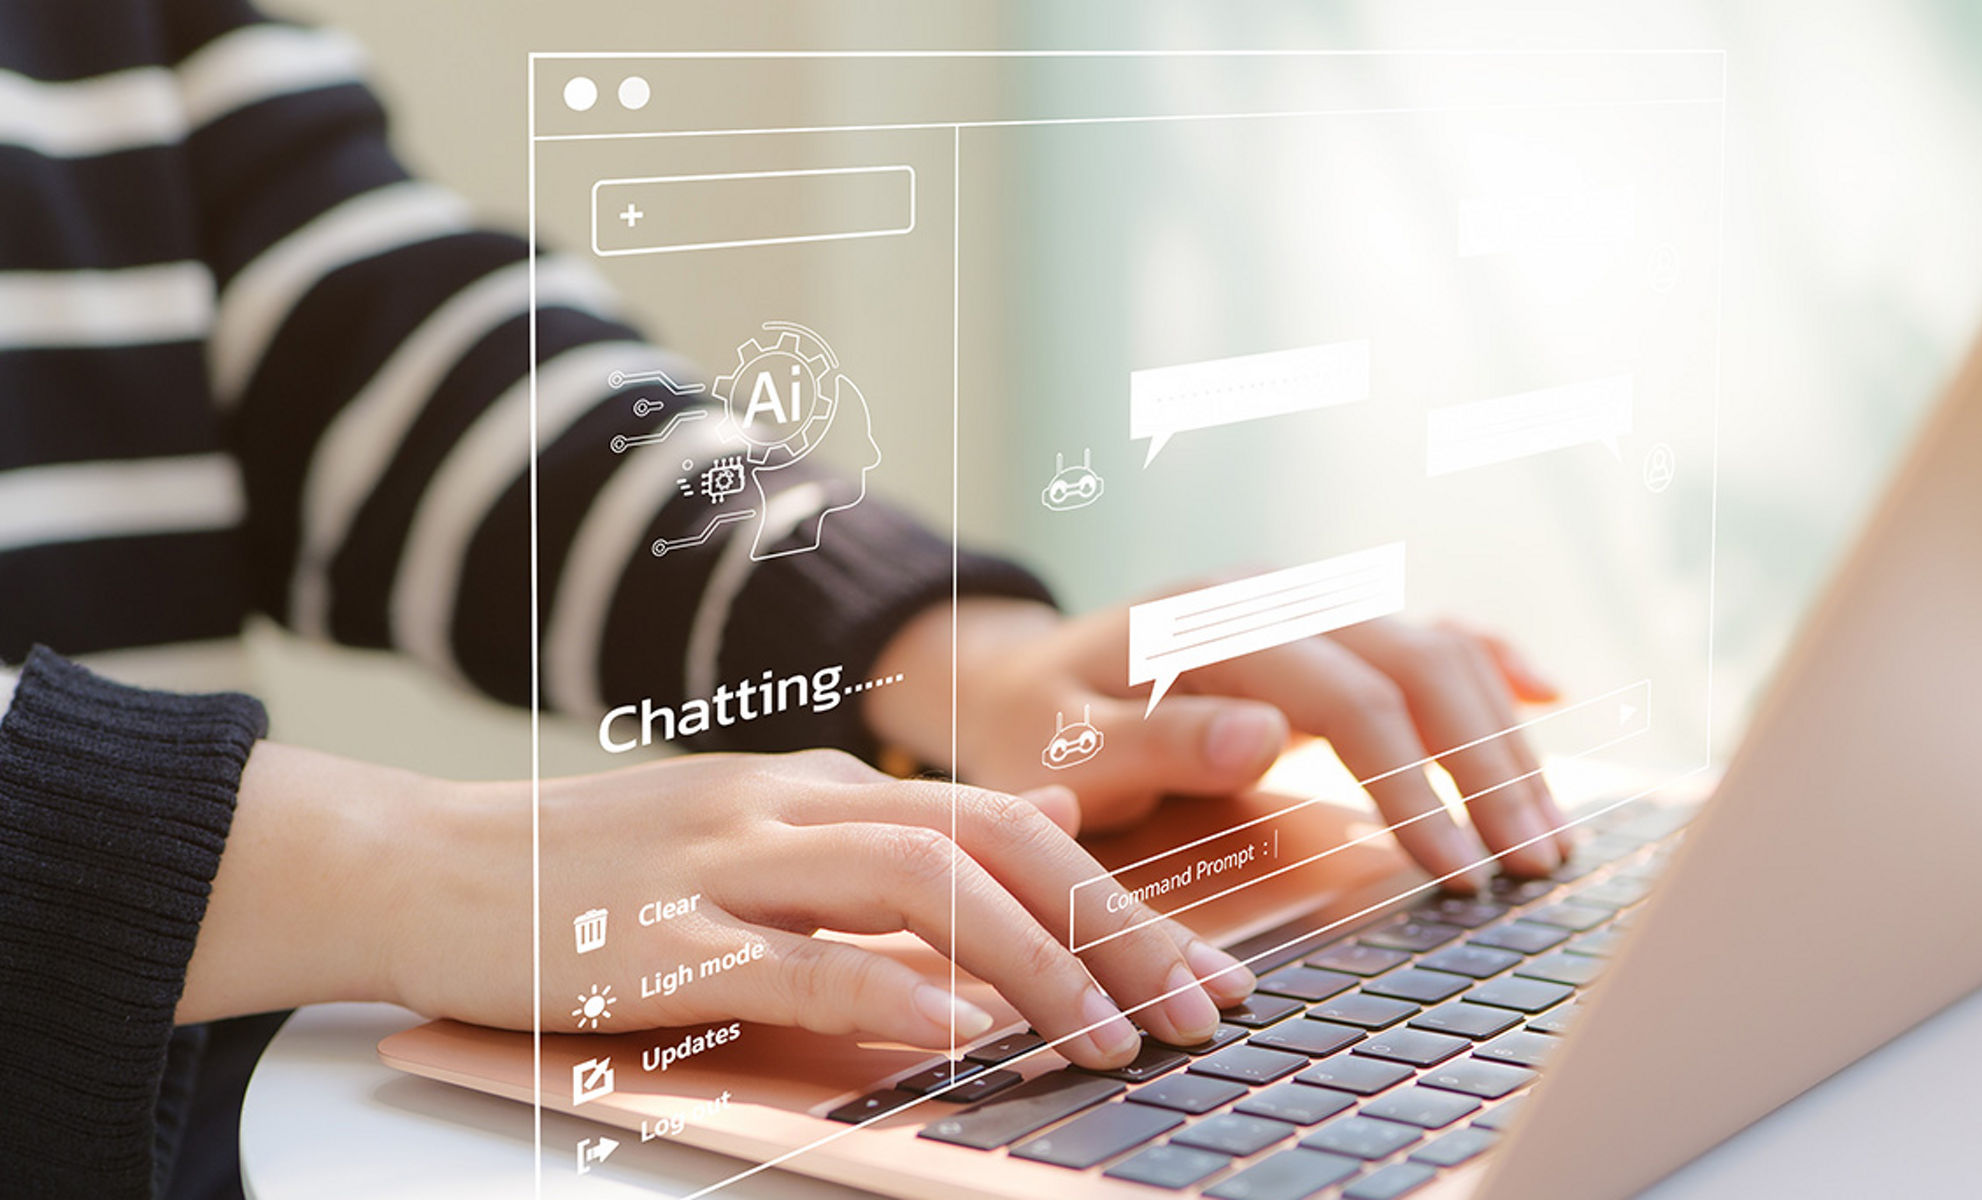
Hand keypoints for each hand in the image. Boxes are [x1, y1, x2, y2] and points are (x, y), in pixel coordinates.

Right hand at [183, 742, 1256, 1069]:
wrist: (427, 863)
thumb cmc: (599, 871)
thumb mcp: (764, 829)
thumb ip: (898, 831)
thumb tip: (1048, 814)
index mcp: (821, 785)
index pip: (1005, 824)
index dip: (1116, 897)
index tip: (1201, 972)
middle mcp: (789, 803)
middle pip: (988, 845)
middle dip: (1111, 929)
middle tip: (1198, 1009)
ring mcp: (721, 861)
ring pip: (912, 888)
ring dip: (1028, 965)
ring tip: (1108, 1038)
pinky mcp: (654, 935)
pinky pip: (790, 959)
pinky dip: (882, 994)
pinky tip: (954, 1036)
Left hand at [867, 597, 1567, 884]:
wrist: (1018, 675)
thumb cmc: (1035, 725)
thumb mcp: (1063, 746)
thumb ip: (1154, 744)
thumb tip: (1263, 739)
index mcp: (1214, 620)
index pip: (1349, 696)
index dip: (1412, 783)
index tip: (1455, 872)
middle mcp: (1275, 595)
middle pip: (1419, 663)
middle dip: (1489, 766)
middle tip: (1534, 865)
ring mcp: (1306, 602)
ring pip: (1437, 648)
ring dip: (1503, 736)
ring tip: (1545, 834)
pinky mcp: (1324, 625)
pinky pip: (1423, 631)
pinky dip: (1489, 662)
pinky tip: (1549, 694)